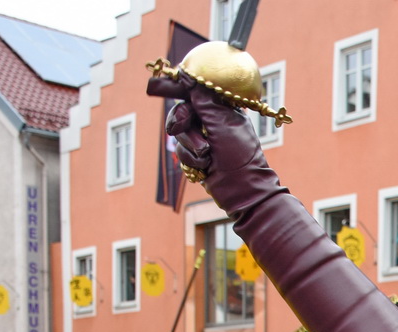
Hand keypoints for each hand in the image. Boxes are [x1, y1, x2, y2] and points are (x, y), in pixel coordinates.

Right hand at [149, 79, 277, 214]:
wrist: (241, 189)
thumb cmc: (238, 154)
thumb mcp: (221, 122)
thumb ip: (203, 100)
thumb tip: (189, 76)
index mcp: (222, 109)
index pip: (195, 93)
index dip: (178, 90)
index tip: (157, 87)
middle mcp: (212, 122)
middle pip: (182, 112)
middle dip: (181, 121)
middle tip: (177, 127)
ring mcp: (204, 139)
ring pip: (179, 133)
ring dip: (190, 145)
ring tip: (206, 155)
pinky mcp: (197, 156)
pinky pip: (181, 151)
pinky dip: (191, 159)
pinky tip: (205, 166)